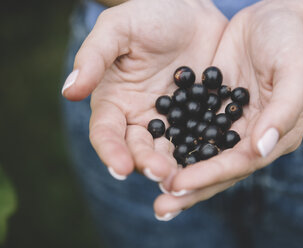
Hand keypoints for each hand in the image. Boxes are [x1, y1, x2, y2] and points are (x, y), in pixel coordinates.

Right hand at [62, 0, 226, 180]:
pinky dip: (202, 151)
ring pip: (168, 150)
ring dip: (174, 166)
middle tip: (161, 174)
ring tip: (182, 176)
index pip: (106, 132)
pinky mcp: (197, 117)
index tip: (119, 167)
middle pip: (138, 148)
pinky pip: (199, 138)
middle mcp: (139, 117)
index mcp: (114, 101)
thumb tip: (68, 91)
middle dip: (146, 164)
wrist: (190, 11)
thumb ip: (94, 57)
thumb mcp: (119, 29)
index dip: (110, 151)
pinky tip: (210, 162)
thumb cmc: (149, 14)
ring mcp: (170, 120)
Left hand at [153, 0, 302, 219]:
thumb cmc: (290, 42)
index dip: (210, 175)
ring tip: (150, 185)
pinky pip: (190, 127)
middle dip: (189, 187)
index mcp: (274, 135)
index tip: (179, 184)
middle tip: (160, 207)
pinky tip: (149, 151)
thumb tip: (261, 150)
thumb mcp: (294, 70)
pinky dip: (173, 142)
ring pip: (200, 152)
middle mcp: (249, 136)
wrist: (273, 18)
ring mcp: (228, 122)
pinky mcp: (211, 106)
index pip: (239, 163)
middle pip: (217, 167)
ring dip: (177, 171)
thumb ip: (282, 110)